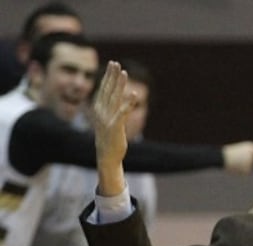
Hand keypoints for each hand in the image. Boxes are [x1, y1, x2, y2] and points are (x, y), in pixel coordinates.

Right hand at [92, 61, 137, 195]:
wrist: (106, 156)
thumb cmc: (108, 138)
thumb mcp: (107, 120)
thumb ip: (109, 108)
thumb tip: (112, 98)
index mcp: (98, 109)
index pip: (103, 89)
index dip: (108, 76)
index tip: (113, 64)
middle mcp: (101, 112)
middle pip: (107, 90)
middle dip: (112, 75)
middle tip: (116, 63)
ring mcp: (107, 119)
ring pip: (114, 98)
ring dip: (119, 84)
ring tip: (124, 73)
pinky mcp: (115, 126)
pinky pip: (123, 112)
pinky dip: (128, 102)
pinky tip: (134, 94)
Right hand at [222, 141, 252, 173]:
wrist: (221, 156)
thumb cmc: (229, 153)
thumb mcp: (240, 151)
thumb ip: (248, 156)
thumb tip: (250, 167)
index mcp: (251, 147)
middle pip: (252, 161)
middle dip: (244, 161)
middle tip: (236, 158)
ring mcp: (251, 162)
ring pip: (248, 167)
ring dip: (241, 166)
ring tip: (234, 161)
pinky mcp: (247, 169)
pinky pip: (245, 171)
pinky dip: (240, 170)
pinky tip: (234, 166)